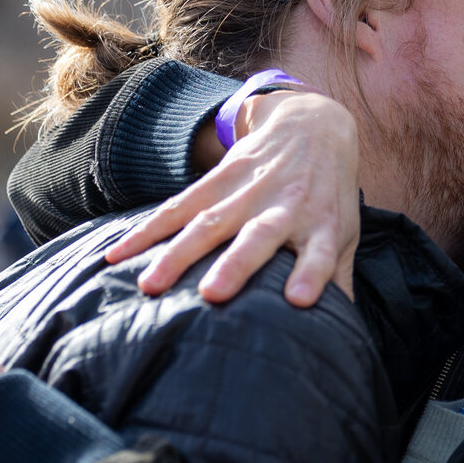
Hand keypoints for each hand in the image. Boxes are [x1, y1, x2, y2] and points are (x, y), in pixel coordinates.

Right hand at [107, 91, 360, 307]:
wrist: (312, 126)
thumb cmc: (329, 197)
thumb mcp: (346, 233)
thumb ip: (340, 278)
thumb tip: (343, 335)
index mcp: (323, 225)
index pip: (322, 253)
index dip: (312, 274)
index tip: (300, 300)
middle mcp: (285, 208)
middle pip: (258, 237)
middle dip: (235, 265)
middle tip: (212, 295)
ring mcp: (249, 191)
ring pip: (209, 224)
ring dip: (178, 253)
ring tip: (150, 284)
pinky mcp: (218, 179)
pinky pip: (178, 207)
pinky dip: (147, 229)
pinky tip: (117, 254)